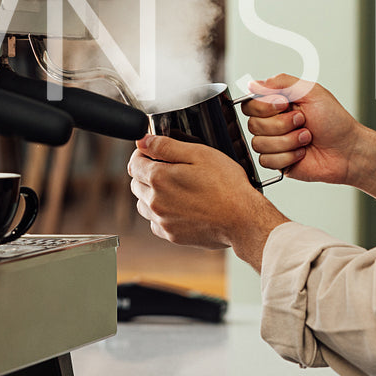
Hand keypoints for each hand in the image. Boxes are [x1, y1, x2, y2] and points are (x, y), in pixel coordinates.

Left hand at [127, 133, 286, 267]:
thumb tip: (143, 140)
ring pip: (143, 204)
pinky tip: (180, 206)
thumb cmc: (226, 186)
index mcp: (158, 178)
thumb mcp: (199, 154)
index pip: (134, 163)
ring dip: (151, 194)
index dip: (142, 153)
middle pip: (136, 183)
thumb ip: (166, 145)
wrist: (242, 220)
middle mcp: (155, 201)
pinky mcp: (171, 235)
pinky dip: (161, 213)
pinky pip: (155, 221)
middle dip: (146, 173)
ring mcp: (162, 220)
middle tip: (168, 168)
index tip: (154, 152)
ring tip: (175, 188)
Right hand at [242, 74, 366, 185]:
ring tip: (306, 138)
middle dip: (282, 124)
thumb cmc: (334, 120)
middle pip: (252, 124)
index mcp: (277, 104)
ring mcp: (274, 144)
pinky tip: (302, 153)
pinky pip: (266, 161)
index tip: (284, 105)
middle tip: (303, 121)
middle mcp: (273, 123)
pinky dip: (288, 156)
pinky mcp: (278, 162)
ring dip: (287, 141)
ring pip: (259, 144)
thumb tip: (253, 84)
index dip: (264, 106)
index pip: (250, 104)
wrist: (347, 150)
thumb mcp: (311, 91)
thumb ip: (281, 82)